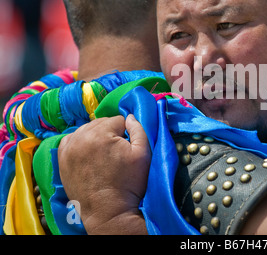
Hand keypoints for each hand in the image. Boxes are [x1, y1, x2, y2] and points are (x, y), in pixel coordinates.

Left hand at [58, 114, 150, 233]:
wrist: (108, 211)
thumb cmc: (128, 183)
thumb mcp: (143, 154)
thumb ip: (138, 129)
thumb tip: (130, 116)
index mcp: (101, 133)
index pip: (118, 120)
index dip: (126, 132)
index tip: (127, 147)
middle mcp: (81, 137)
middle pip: (101, 123)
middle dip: (110, 133)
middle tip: (117, 152)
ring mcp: (69, 148)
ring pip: (86, 130)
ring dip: (96, 137)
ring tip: (104, 154)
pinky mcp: (62, 159)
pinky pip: (71, 140)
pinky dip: (80, 142)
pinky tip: (89, 152)